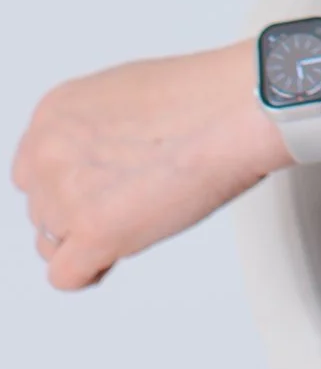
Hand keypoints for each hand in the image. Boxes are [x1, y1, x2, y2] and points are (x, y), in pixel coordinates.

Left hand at [11, 37, 292, 290]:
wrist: (236, 108)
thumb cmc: (202, 97)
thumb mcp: (124, 93)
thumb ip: (91, 128)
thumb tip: (94, 161)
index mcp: (54, 112)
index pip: (35, 169)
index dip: (71, 182)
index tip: (99, 185)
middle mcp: (49, 151)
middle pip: (42, 207)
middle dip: (81, 210)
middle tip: (127, 198)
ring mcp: (67, 194)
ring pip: (51, 243)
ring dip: (87, 238)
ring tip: (135, 216)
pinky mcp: (92, 233)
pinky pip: (66, 276)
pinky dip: (92, 269)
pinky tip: (119, 250)